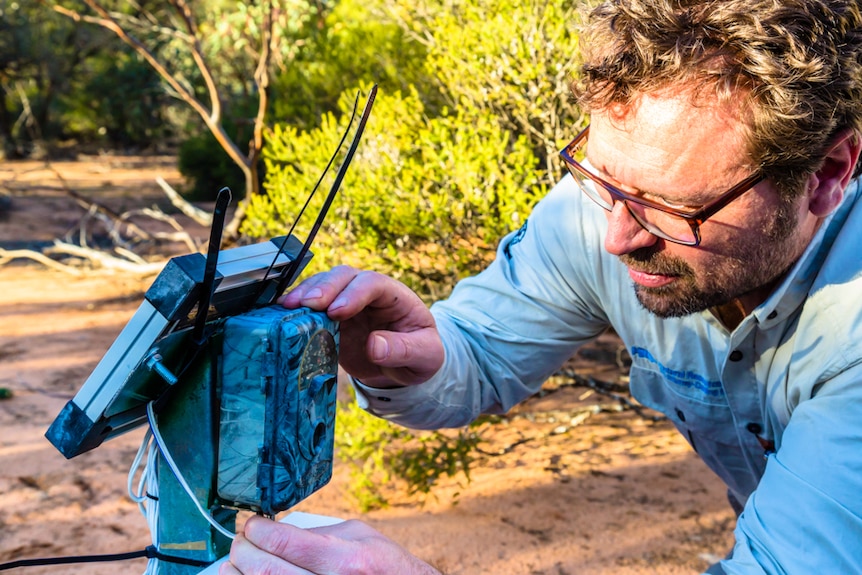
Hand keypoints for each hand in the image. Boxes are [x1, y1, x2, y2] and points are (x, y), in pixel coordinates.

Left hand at [219, 516, 441, 574]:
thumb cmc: (385, 566)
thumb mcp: (359, 536)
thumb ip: (318, 532)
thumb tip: (278, 530)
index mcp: (344, 559)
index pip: (284, 542)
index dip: (258, 530)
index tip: (253, 525)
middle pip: (265, 568)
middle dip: (244, 550)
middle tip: (242, 541)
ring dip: (239, 573)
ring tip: (239, 562)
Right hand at [278, 266, 443, 387]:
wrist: (405, 366)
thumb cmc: (421, 355)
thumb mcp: (426, 356)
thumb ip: (404, 350)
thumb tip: (374, 346)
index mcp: (395, 295)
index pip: (373, 283)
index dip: (354, 293)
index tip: (338, 312)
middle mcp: (368, 293)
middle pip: (344, 277)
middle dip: (324, 287)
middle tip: (306, 304)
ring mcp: (346, 303)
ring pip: (323, 286)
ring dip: (304, 294)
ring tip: (287, 308)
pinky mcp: (329, 318)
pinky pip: (311, 308)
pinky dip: (296, 310)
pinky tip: (280, 316)